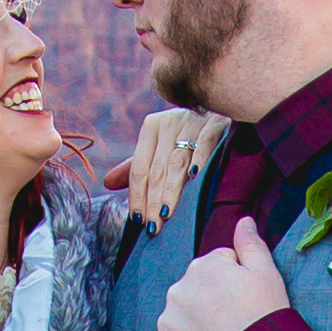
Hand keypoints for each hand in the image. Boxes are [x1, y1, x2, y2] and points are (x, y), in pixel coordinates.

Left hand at [104, 109, 235, 225]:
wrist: (223, 105)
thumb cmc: (190, 135)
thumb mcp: (161, 146)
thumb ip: (137, 165)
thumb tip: (108, 182)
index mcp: (152, 127)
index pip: (139, 167)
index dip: (137, 194)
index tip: (137, 219)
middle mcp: (169, 123)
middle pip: (157, 169)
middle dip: (153, 200)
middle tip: (153, 226)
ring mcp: (192, 122)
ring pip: (177, 162)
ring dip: (171, 190)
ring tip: (166, 213)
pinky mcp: (216, 123)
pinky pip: (205, 144)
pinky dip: (199, 161)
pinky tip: (194, 178)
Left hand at [155, 217, 290, 330]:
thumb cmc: (265, 316)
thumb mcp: (267, 273)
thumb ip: (250, 242)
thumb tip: (243, 219)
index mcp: (201, 266)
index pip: (217, 267)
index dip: (236, 284)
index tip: (247, 301)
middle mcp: (177, 290)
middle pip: (196, 292)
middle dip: (212, 302)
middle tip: (235, 321)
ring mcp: (168, 323)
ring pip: (182, 318)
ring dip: (198, 325)